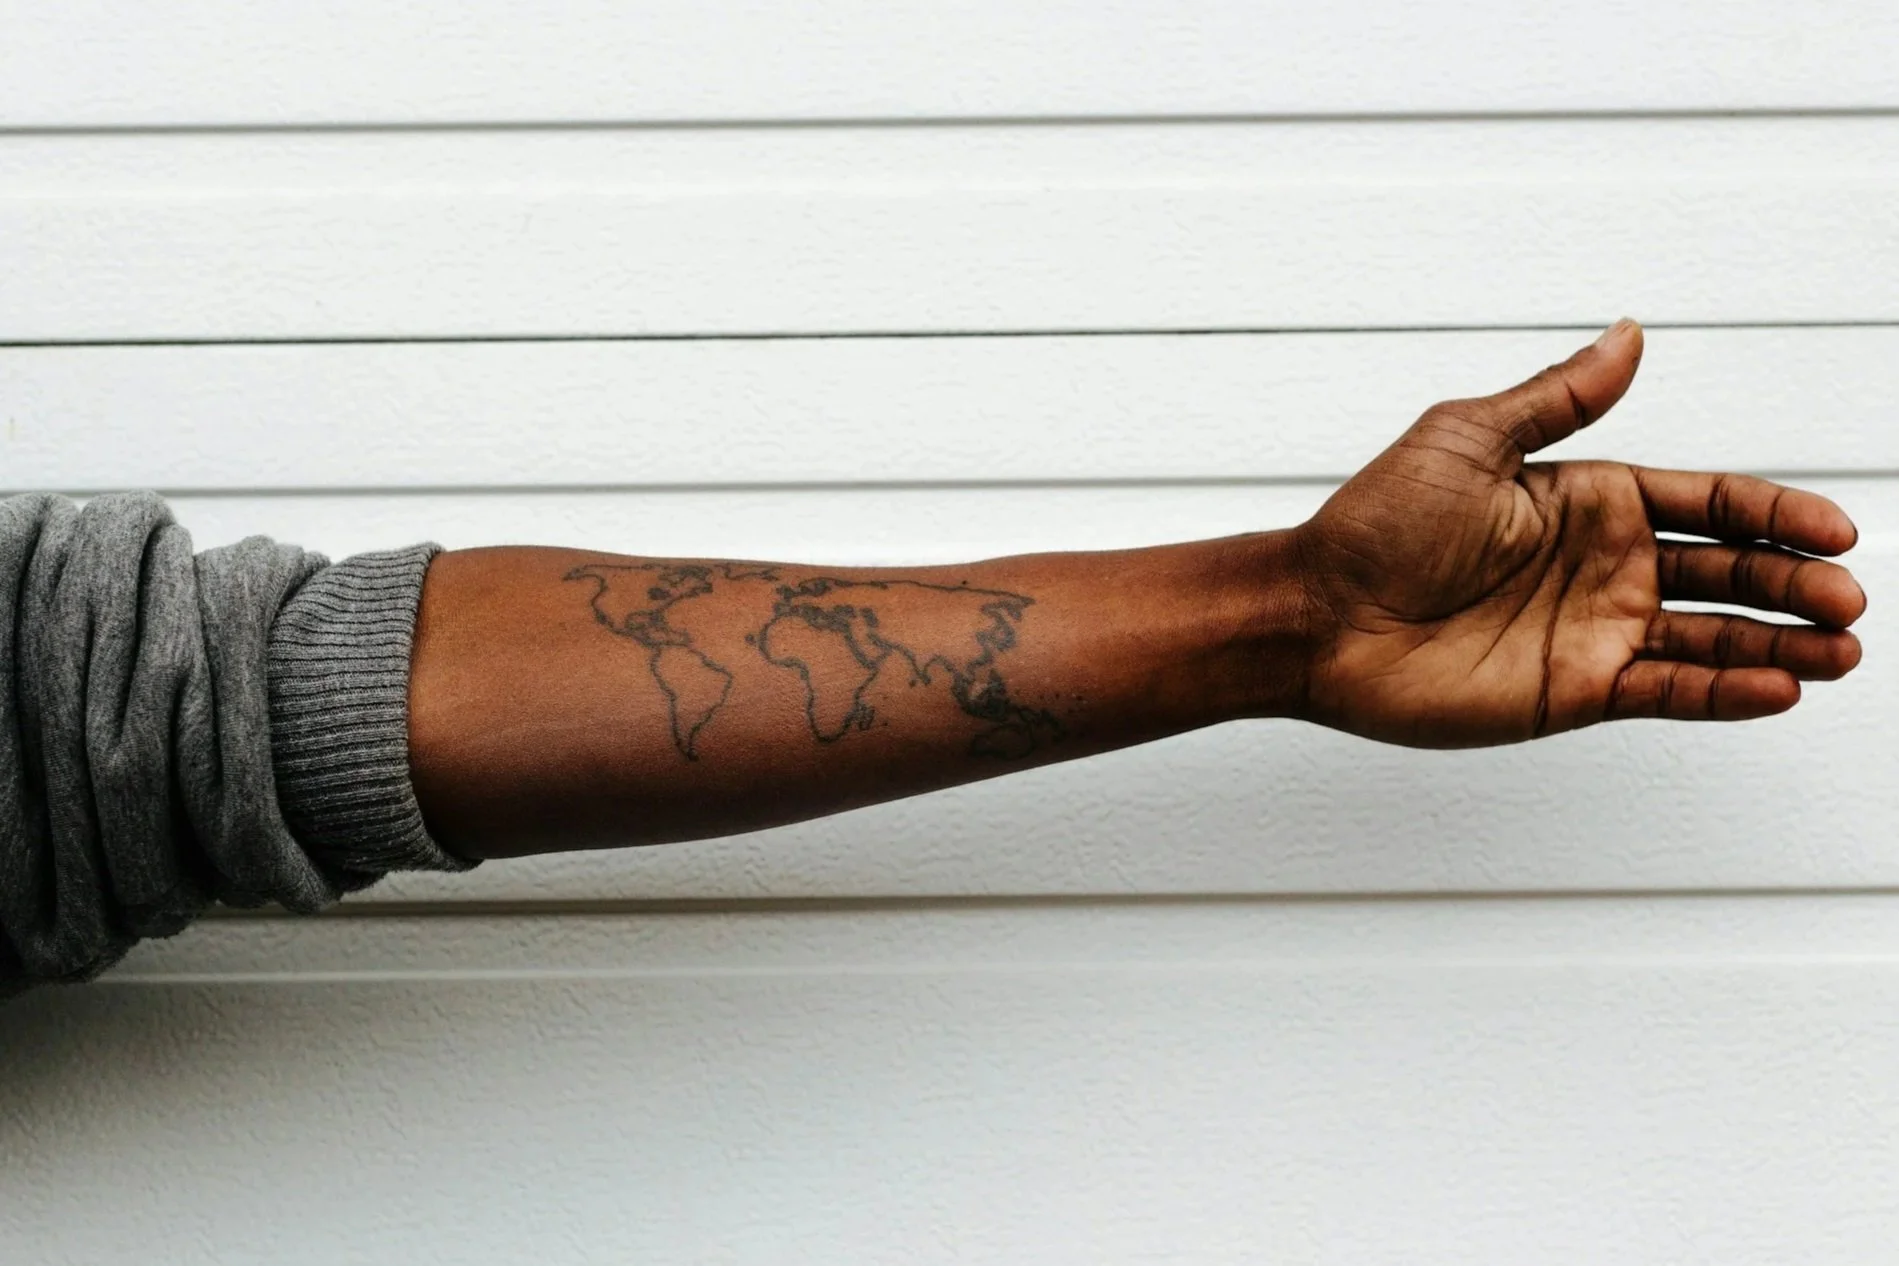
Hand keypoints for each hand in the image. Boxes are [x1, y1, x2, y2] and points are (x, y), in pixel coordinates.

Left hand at [1290, 320, 1866, 747]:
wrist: (1317, 614)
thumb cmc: (1374, 522)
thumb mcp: (1468, 440)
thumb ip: (1559, 398)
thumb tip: (1630, 332)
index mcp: (1587, 498)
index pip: (1709, 501)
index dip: (1775, 513)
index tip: (1840, 528)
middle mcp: (1603, 565)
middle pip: (1728, 572)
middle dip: (1794, 582)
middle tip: (1851, 597)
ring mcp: (1593, 631)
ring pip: (1712, 638)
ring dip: (1780, 643)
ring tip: (1844, 650)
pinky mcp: (1574, 691)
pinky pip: (1667, 691)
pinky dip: (1725, 693)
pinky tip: (1779, 688)